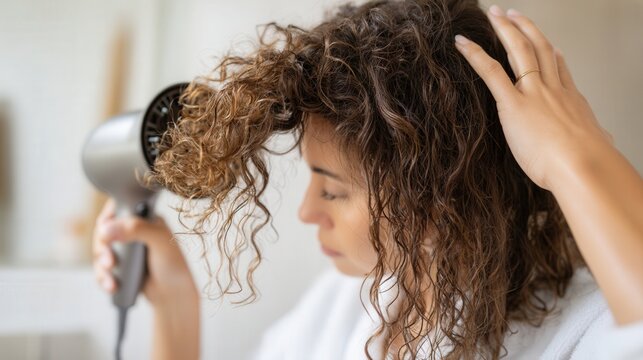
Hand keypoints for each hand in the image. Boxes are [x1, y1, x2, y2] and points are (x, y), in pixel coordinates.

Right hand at [92, 199, 197, 307]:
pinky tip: (112, 286)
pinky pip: (102, 269)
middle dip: (102, 248)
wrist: (174, 295)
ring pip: (100, 251)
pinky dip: (103, 278)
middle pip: (104, 231)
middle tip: (109, 262)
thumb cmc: (173, 265)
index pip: (119, 207)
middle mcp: (133, 231)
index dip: (107, 218)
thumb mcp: (159, 241)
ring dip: (101, 266)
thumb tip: (107, 228)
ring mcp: (126, 249)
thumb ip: (137, 229)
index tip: (105, 232)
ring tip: (112, 280)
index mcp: (145, 218)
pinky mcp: (121, 266)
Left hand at [454, 5, 612, 189]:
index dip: (554, 56)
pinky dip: (474, 54)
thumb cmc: (588, 166)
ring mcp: (534, 93)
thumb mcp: (599, 147)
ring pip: (519, 50)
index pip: (561, 71)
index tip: (551, 46)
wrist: (582, 166)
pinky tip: (462, 43)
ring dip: (505, 29)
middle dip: (525, 28)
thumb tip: (608, 146)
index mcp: (572, 102)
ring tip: (494, 14)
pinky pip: (491, 72)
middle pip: (539, 49)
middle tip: (513, 14)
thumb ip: (599, 142)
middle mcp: (553, 90)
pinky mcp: (513, 104)